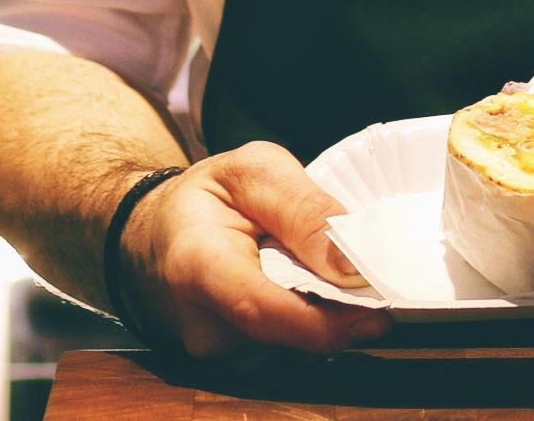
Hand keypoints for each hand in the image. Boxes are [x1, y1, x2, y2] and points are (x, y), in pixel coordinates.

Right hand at [118, 141, 390, 356]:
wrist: (155, 234)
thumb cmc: (207, 197)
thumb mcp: (254, 171)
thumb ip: (303, 209)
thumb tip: (350, 264)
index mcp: (197, 264)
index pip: (264, 310)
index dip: (326, 321)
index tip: (378, 314)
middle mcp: (201, 322)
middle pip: (289, 333)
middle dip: (340, 311)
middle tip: (375, 280)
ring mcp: (214, 349)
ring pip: (294, 344)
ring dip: (325, 313)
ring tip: (325, 272)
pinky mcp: (231, 361)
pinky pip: (286, 346)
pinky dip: (309, 319)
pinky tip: (307, 289)